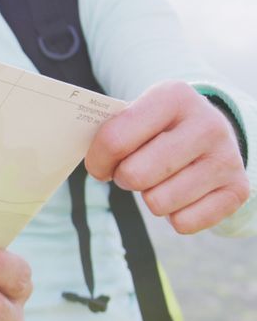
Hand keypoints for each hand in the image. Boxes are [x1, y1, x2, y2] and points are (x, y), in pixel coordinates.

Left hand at [86, 81, 248, 233]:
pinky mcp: (237, 189)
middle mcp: (206, 124)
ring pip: (158, 203)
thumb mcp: (135, 116)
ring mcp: (226, 157)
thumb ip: (108, 133)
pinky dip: (175, 216)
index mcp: (173, 97)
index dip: (98, 160)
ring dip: (150, 197)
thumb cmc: (157, 128)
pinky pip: (184, 223)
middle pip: (135, 176)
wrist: (210, 132)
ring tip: (161, 179)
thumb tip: (84, 158)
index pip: (114, 140)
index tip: (101, 164)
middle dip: (124, 179)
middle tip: (133, 171)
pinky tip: (182, 194)